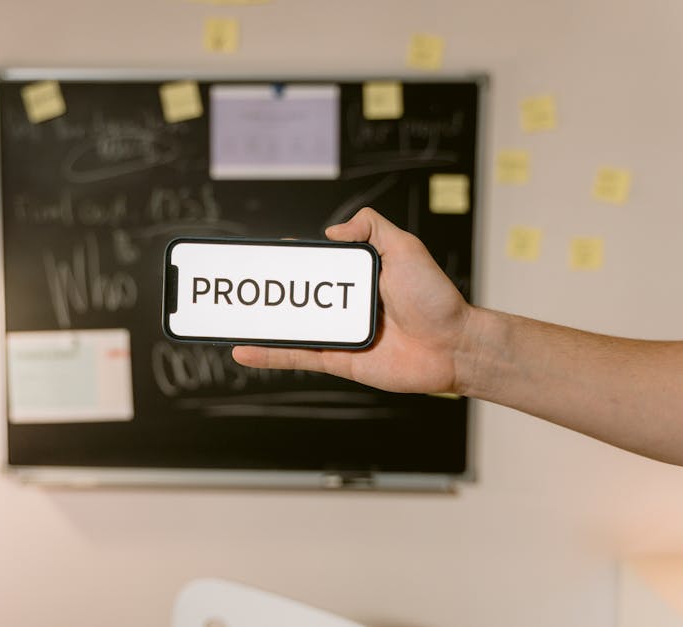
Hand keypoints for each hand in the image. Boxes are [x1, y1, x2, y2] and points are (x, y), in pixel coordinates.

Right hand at [232, 207, 474, 393]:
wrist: (454, 344)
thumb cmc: (435, 296)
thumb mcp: (404, 247)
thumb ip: (371, 227)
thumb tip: (331, 231)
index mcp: (355, 278)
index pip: (313, 266)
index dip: (288, 260)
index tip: (261, 254)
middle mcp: (343, 306)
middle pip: (294, 296)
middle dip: (264, 290)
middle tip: (234, 284)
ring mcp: (339, 334)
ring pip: (290, 327)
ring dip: (258, 323)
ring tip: (227, 316)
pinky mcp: (339, 360)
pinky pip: (299, 356)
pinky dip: (270, 354)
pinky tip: (244, 350)